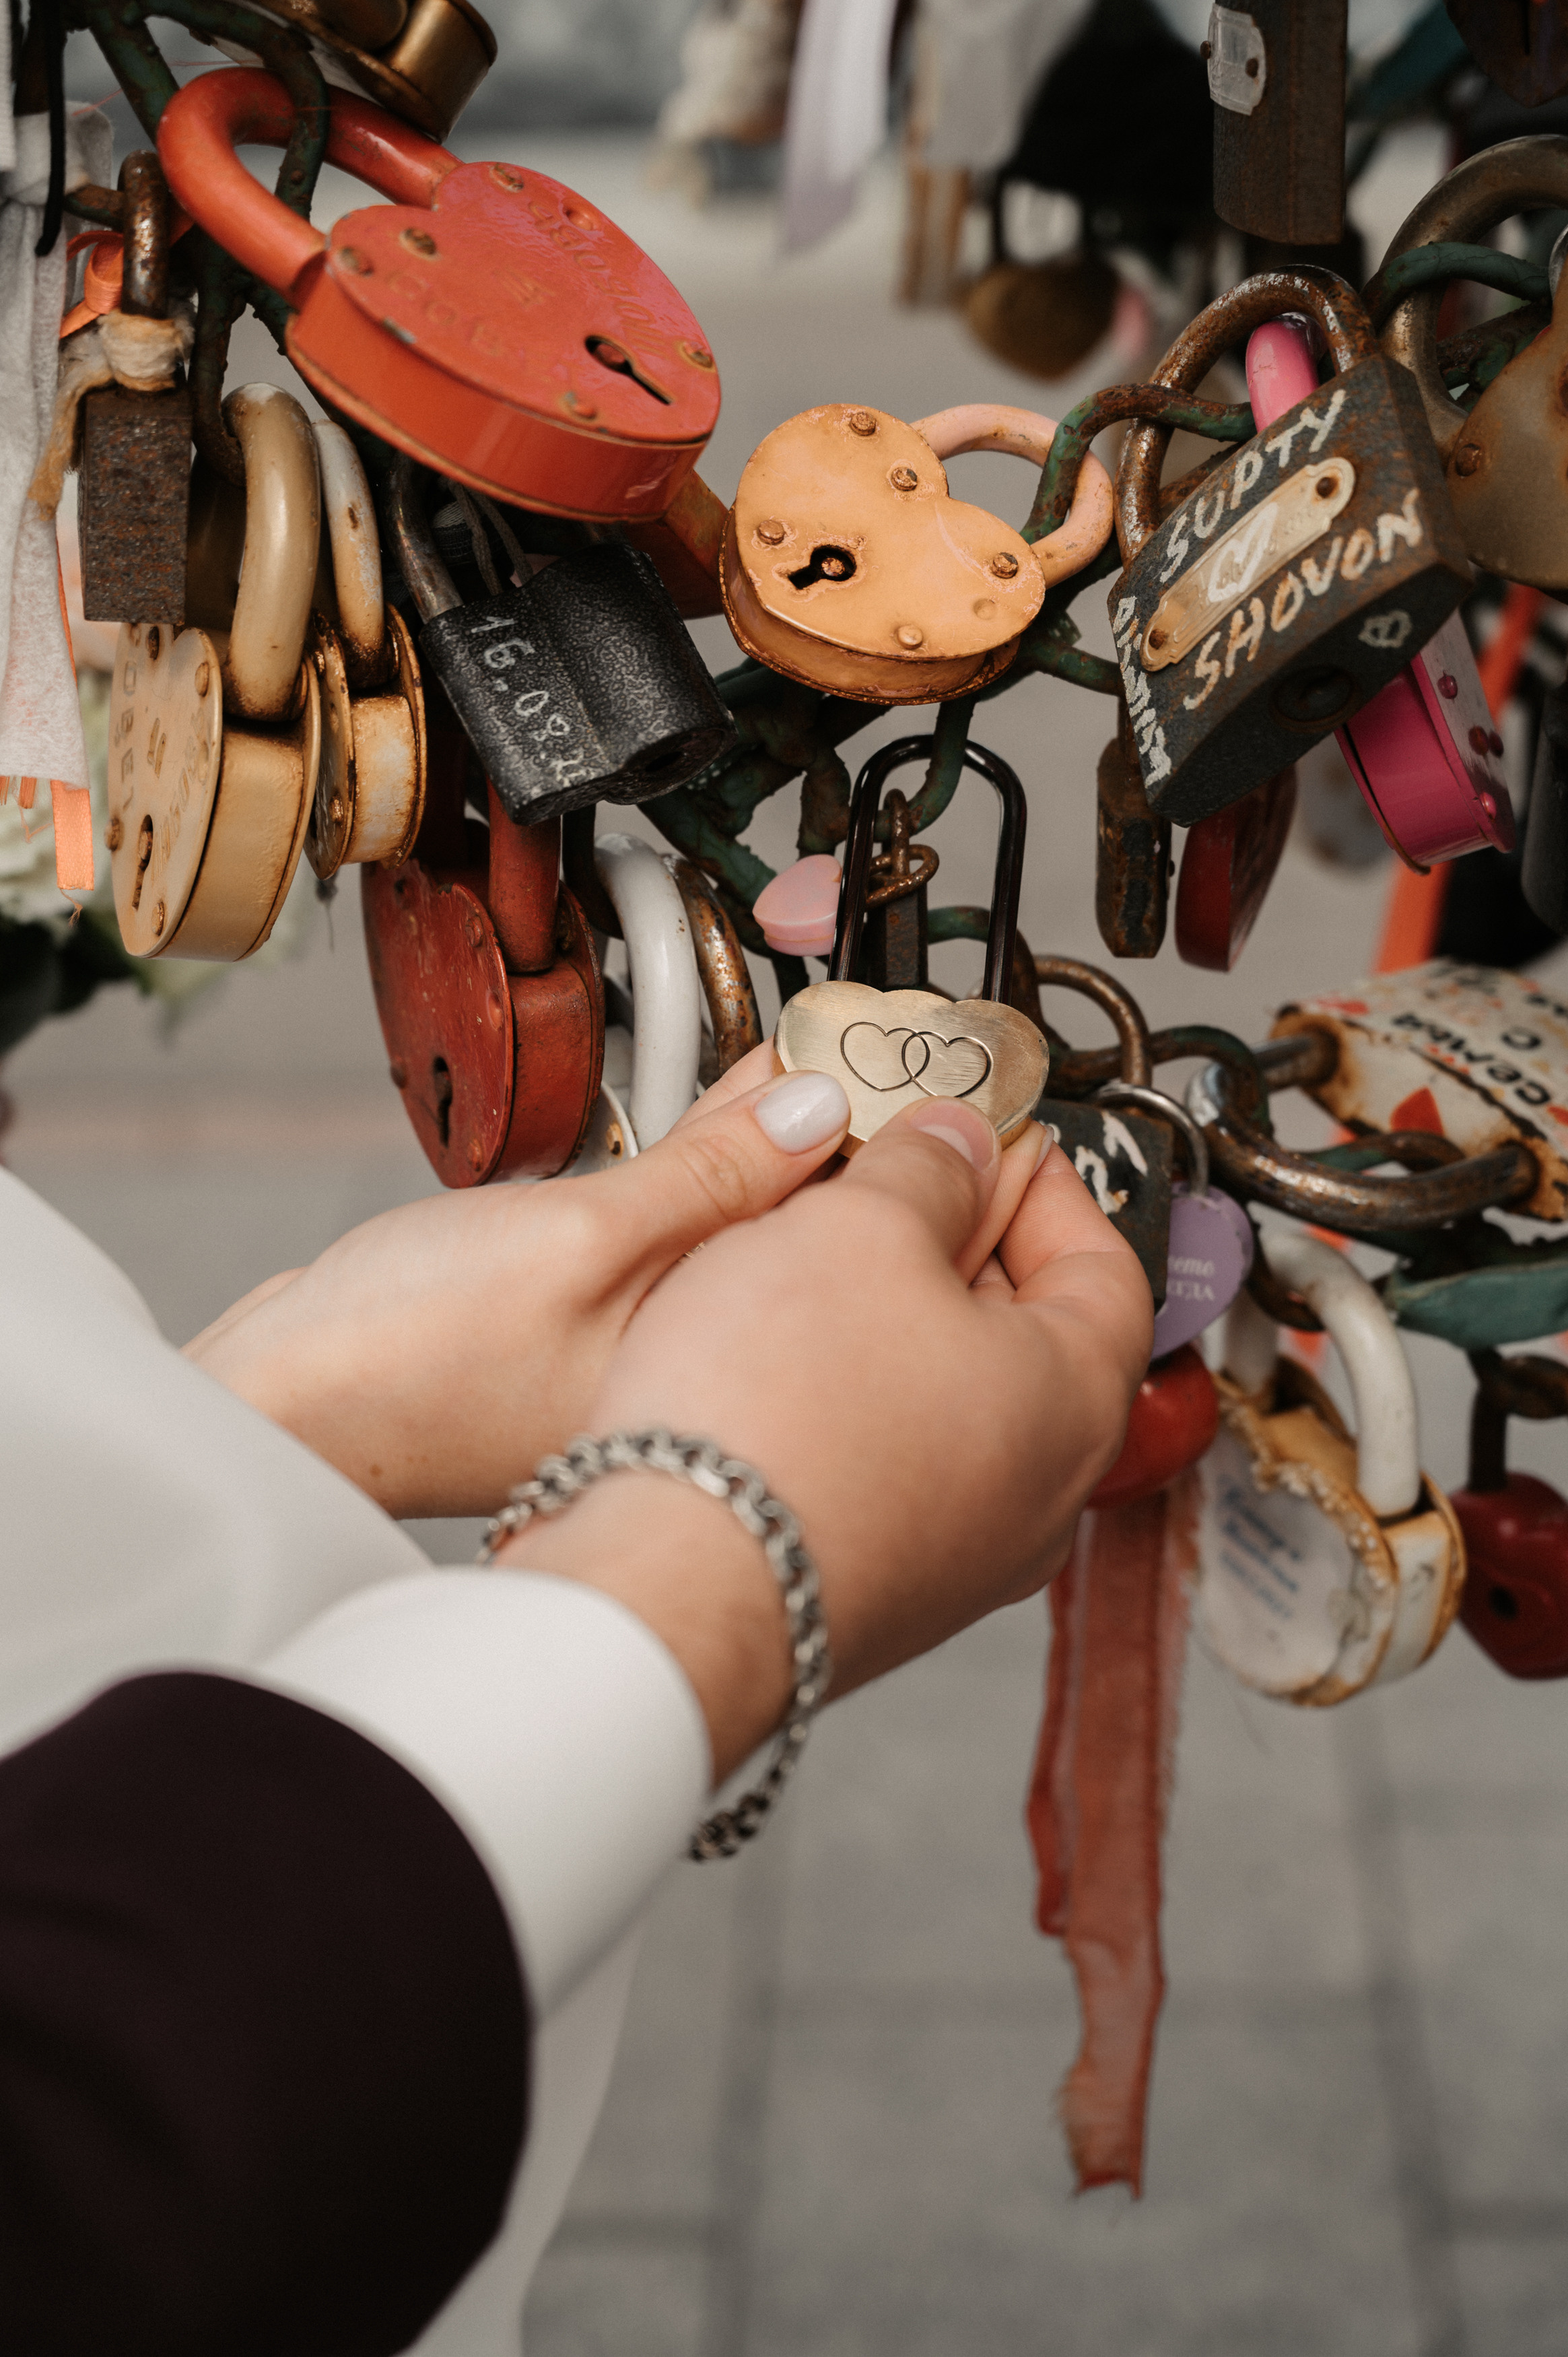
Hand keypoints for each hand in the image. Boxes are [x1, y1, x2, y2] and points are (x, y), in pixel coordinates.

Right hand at [186, 1047, 871, 1519]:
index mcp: (730, 1388)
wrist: (285, 1412)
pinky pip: (674, 1263)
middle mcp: (705, 1400)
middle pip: (809, 1258)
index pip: (850, 1260)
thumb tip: (818, 1111)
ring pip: (741, 1254)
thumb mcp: (583, 1236)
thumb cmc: (411, 1358)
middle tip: (850, 1045)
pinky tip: (705, 1134)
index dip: (880, 1153)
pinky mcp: (592, 1365)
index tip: (891, 1061)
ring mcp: (648, 1388)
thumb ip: (711, 1174)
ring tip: (790, 1067)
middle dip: (832, 1152)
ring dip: (763, 1166)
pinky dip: (691, 1198)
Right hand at [505, 1098, 1152, 1779]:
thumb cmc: (777, 1426)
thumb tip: (955, 1143)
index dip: (1044, 1183)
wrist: (671, 1588)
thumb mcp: (860, 1226)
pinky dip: (843, 1399)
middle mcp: (1034, 1498)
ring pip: (943, 1403)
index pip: (1107, 1266)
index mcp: (1077, 1403)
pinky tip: (768, 1359)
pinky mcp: (866, 1583)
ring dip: (886, 1321)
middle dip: (952, 1244)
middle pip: (1024, 1336)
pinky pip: (879, 1465)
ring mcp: (952, 1556)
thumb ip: (926, 1166)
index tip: (986, 1138)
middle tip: (886, 1181)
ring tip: (809, 1259)